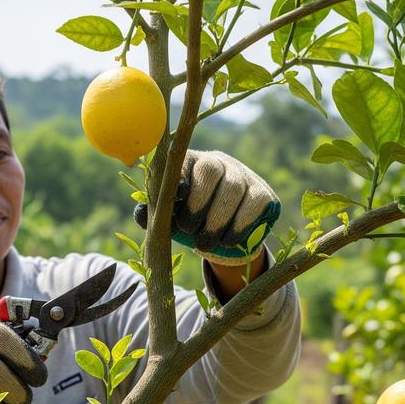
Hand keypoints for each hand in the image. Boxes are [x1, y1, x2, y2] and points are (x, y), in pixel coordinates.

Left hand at [134, 150, 280, 265]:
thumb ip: (155, 214)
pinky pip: (255, 203)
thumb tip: (142, 214)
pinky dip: (240, 224)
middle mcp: (217, 162)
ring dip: (217, 219)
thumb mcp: (170, 216)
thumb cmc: (190, 219)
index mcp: (189, 162)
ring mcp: (243, 175)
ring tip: (204, 245)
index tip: (176, 197)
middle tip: (188, 230)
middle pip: (210, 169)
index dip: (179, 175)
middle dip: (197, 203)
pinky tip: (228, 241)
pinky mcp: (262, 192)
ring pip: (233, 188)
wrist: (224, 234)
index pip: (183, 158)